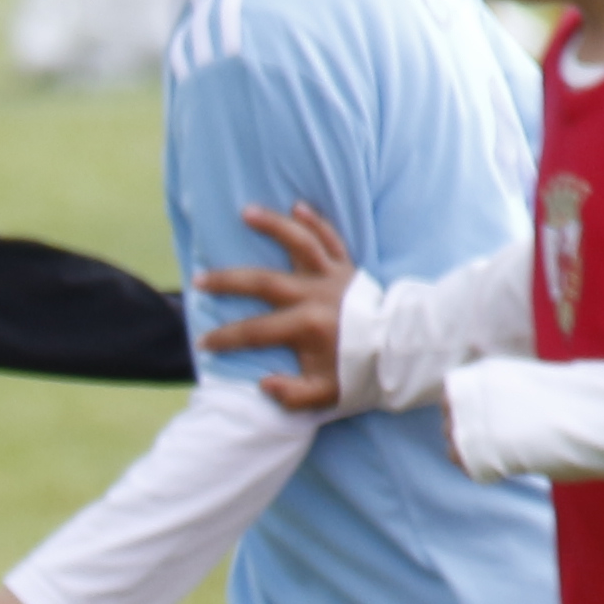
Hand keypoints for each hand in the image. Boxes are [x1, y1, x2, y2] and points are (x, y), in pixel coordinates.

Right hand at [191, 200, 353, 414]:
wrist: (402, 353)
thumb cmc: (361, 374)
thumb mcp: (326, 396)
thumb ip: (291, 395)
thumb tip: (262, 382)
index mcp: (306, 327)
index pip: (254, 332)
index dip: (225, 339)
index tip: (203, 343)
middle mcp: (315, 296)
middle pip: (263, 282)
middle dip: (228, 282)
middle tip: (200, 280)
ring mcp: (332, 277)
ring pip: (299, 243)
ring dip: (272, 226)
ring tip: (246, 212)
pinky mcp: (348, 268)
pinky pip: (330, 239)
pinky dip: (315, 222)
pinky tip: (297, 206)